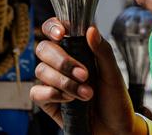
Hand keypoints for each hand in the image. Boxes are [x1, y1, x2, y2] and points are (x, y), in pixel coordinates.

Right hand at [30, 19, 145, 134]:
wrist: (115, 129)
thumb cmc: (115, 99)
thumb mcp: (113, 74)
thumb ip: (102, 51)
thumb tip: (90, 29)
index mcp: (77, 49)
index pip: (55, 29)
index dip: (53, 27)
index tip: (61, 34)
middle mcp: (61, 63)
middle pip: (43, 48)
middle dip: (63, 61)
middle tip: (84, 74)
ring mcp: (53, 81)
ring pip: (40, 70)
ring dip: (64, 82)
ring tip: (87, 94)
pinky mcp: (48, 101)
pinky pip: (36, 92)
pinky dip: (53, 94)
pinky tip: (69, 100)